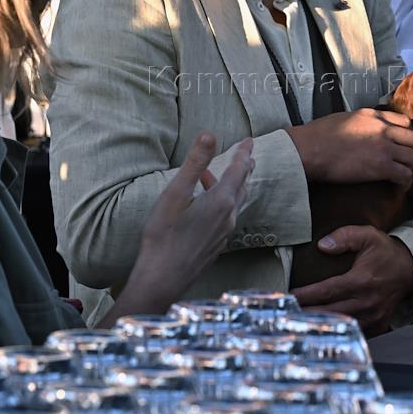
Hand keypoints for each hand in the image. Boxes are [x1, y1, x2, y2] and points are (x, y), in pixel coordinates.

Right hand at [107, 133, 253, 316]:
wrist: (163, 278)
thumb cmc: (164, 235)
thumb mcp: (176, 193)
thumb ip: (194, 163)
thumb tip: (209, 135)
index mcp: (221, 201)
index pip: (239, 169)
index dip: (244, 152)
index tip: (249, 140)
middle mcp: (229, 216)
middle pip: (242, 186)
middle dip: (244, 168)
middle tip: (247, 155)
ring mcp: (224, 232)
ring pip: (235, 202)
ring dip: (233, 185)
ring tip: (223, 174)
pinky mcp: (217, 244)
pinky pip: (227, 215)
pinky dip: (223, 201)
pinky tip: (208, 204)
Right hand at [288, 108, 412, 185]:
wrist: (310, 149)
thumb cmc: (318, 135)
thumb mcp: (345, 118)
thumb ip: (361, 123)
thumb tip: (363, 131)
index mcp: (375, 116)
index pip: (406, 123)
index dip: (408, 138)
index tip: (404, 149)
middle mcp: (384, 129)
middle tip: (409, 166)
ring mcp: (384, 147)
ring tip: (405, 180)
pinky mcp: (381, 166)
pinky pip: (405, 175)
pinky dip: (404, 184)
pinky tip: (397, 188)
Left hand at [290, 225, 412, 335]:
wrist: (410, 268)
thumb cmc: (384, 251)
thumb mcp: (367, 235)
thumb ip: (344, 237)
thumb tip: (322, 246)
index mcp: (362, 281)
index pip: (327, 291)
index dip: (307, 295)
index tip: (290, 296)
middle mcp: (367, 302)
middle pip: (330, 312)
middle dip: (307, 313)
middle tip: (286, 313)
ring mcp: (373, 316)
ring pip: (341, 325)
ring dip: (320, 324)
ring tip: (299, 322)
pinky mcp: (377, 325)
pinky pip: (354, 332)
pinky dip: (338, 331)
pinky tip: (323, 329)